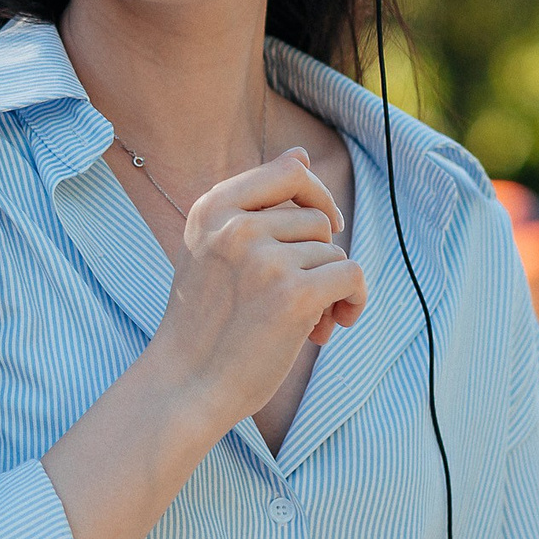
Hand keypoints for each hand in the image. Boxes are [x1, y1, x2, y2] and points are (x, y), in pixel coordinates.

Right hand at [151, 147, 367, 450]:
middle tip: (302, 297)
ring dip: (330, 288)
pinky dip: (354, 301)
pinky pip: (352, 277)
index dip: (316, 194)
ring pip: (333, 254)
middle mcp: (236, 226)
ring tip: (304, 324)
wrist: (185, 384)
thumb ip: (252, 206)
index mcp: (212, 210)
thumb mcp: (211, 250)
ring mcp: (264, 259)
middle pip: (317, 220)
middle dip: (319, 258)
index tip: (323, 225)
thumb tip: (300, 154)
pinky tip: (331, 327)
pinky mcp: (293, 294)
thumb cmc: (203, 323)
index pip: (288, 171)